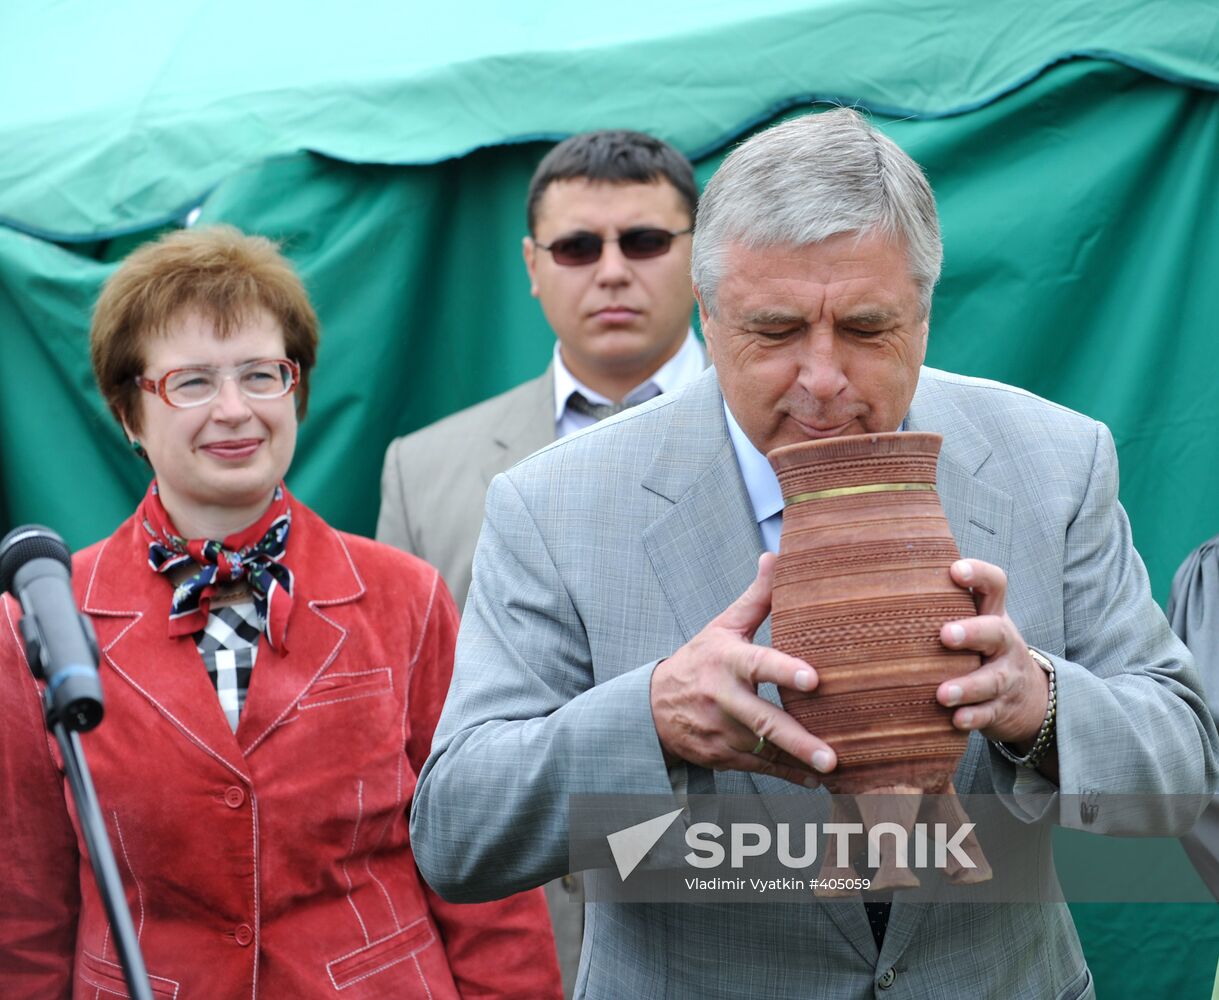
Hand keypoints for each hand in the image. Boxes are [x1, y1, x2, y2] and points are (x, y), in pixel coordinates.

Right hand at [649, 553, 836, 786]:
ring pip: (765, 750)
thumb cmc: (699, 660)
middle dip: (799, 740)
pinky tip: (813, 780)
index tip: (814, 679)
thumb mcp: (723, 627)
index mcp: (726, 662)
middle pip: (763, 720)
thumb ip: (756, 598)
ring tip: (835, 769)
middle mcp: (722, 699)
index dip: (784, 672)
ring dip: (799, 762)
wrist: (653, 706)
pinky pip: (759, 769)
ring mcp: (720, 732)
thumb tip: (777, 556)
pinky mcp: (721, 756)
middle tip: (832, 755)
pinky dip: (787, 775)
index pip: (757, 664)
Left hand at [936, 559, 1050, 748]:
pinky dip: (974, 718)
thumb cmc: (983, 650)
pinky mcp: (1002, 708)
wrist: (1030, 698)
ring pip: (992, 680)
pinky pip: (990, 714)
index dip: (978, 574)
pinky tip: (957, 720)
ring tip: (942, 694)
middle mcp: (1003, 644)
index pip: (994, 586)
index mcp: (992, 616)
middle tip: (945, 635)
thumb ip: (943, 603)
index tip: (955, 570)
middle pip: (996, 632)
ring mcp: (1005, 677)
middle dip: (972, 633)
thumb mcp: (976, 623)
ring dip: (967, 687)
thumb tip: (886, 576)